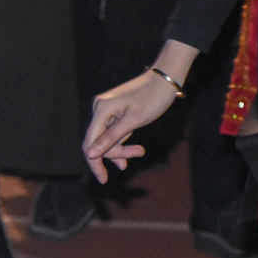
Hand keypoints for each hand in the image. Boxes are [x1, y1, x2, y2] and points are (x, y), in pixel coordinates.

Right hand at [82, 41, 197, 182]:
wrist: (166, 78)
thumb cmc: (153, 97)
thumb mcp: (134, 120)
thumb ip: (112, 138)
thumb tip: (90, 154)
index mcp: (102, 110)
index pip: (90, 142)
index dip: (95, 162)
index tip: (103, 179)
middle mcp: (100, 108)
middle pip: (99, 141)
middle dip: (115, 152)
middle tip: (134, 158)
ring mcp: (107, 109)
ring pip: (107, 137)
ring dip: (121, 148)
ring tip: (139, 152)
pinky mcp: (115, 110)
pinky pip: (113, 131)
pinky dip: (121, 140)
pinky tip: (131, 151)